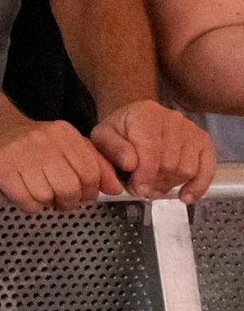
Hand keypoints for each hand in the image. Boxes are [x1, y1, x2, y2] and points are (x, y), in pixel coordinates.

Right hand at [0, 115, 115, 212]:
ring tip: (42, 193)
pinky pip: (26, 201)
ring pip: (47, 196)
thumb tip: (115, 189)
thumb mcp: (68, 144)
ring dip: (48, 202)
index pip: (90, 172)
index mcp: (65, 134)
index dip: (91, 191)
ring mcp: (21, 155)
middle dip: (69, 201)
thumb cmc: (35, 142)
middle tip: (62, 199)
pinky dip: (31, 206)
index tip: (84, 195)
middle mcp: (44, 142)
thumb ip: (96, 163)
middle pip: (70, 188)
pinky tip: (27, 195)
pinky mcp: (2, 169)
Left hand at [91, 100, 215, 202]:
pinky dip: (198, 187)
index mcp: (146, 114)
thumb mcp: (103, 137)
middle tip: (142, 189)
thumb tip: (130, 164)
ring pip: (187, 169)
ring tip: (155, 186)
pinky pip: (207, 170)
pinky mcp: (204, 142)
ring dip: (170, 184)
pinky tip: (185, 196)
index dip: (144, 174)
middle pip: (169, 162)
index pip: (150, 149)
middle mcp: (172, 119)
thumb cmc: (119, 131)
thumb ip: (113, 149)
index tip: (138, 190)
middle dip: (154, 182)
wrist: (135, 121)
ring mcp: (191, 130)